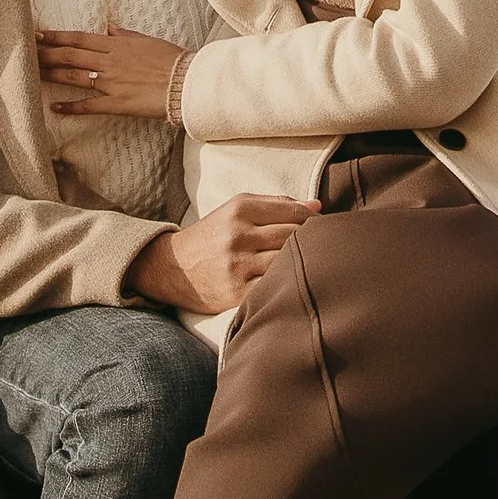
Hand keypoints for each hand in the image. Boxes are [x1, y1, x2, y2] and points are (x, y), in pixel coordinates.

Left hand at [37, 27, 186, 118]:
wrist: (188, 82)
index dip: (56, 36)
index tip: (38, 34)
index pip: (79, 38)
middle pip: (70, 56)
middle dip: (46, 53)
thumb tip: (109, 26)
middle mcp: (110, 61)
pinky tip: (55, 108)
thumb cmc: (171, 60)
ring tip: (32, 75)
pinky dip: (71, 107)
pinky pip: (90, 105)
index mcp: (117, 44)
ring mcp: (112, 82)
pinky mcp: (118, 103)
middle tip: (25, 53)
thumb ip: (124, 35)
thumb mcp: (147, 41)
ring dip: (51, 75)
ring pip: (74, 77)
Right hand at [128, 193, 308, 316]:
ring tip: (312, 266)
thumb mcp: (236, 210)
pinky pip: (274, 288)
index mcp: (240, 209)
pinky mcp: (236, 293)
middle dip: (313, 242)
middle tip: (325, 248)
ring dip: (303, 264)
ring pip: (287, 262)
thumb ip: (276, 205)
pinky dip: (287, 285)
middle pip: (294, 237)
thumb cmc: (212, 235)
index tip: (325, 227)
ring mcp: (238, 265)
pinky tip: (292, 284)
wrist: (171, 268)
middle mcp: (238, 235)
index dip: (315, 220)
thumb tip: (318, 205)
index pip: (293, 212)